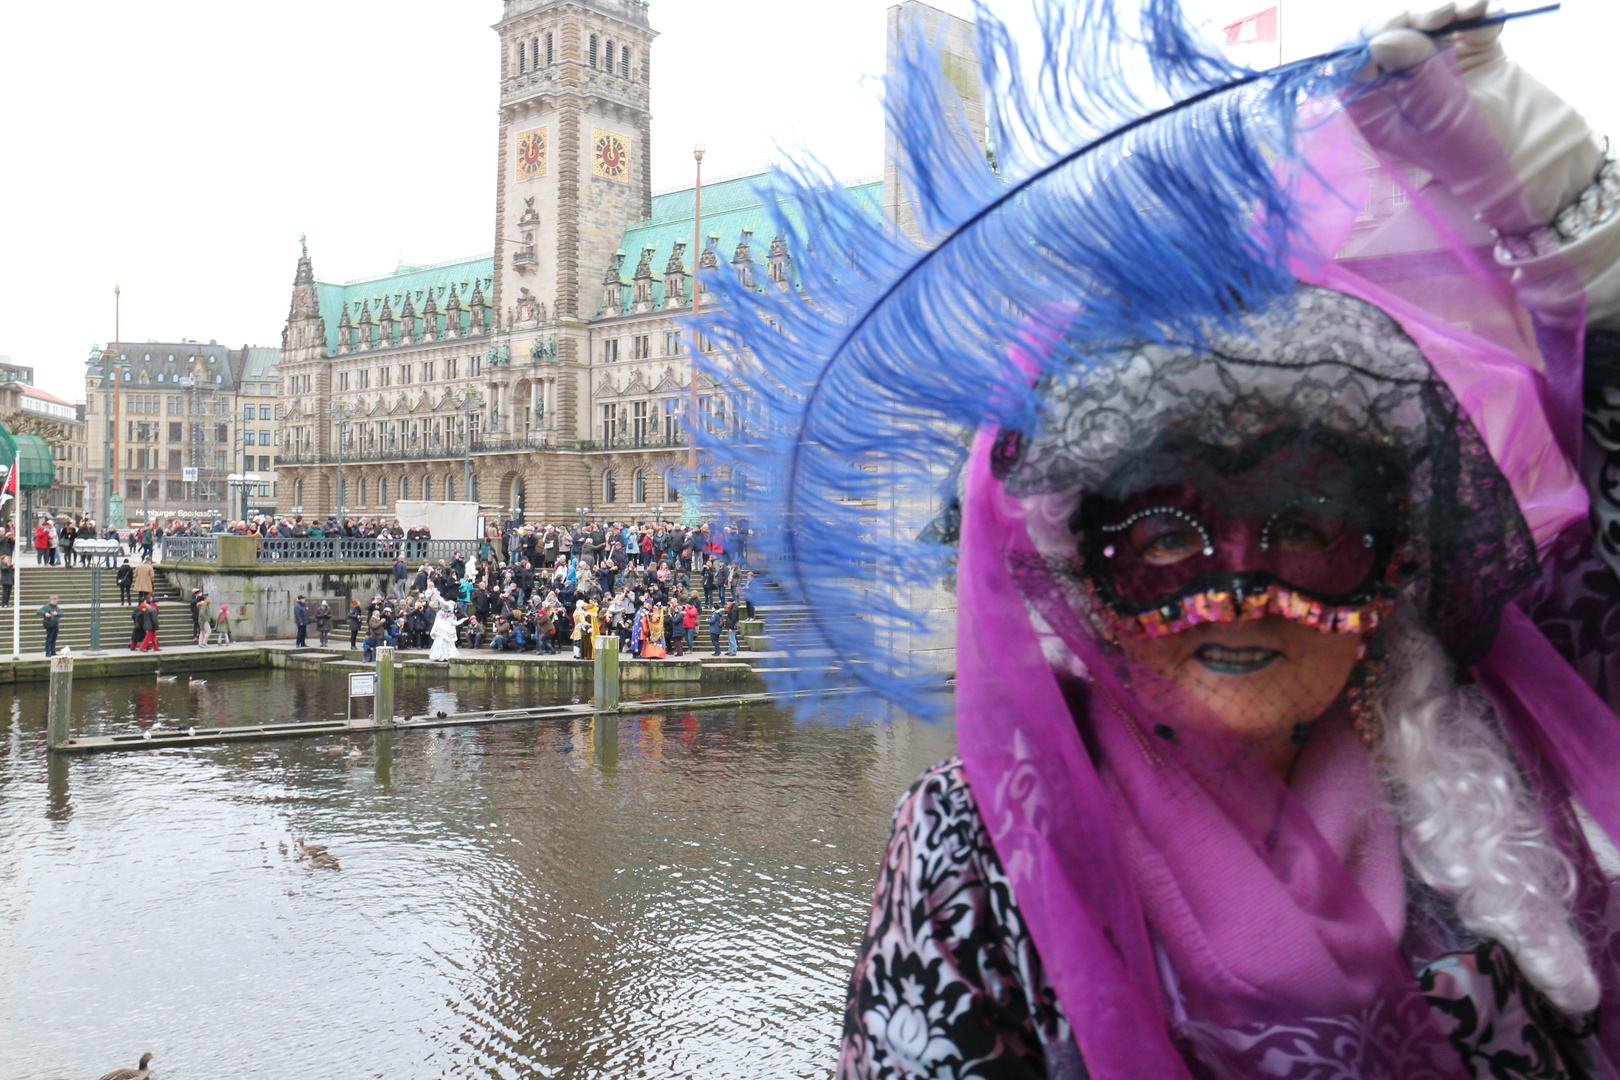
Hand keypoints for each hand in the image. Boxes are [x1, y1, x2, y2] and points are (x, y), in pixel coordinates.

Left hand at [1348, 1, 1603, 232]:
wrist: (1524, 155)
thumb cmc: (1468, 147)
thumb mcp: (1434, 111)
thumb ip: (1409, 72)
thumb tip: (1379, 39)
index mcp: (1376, 103)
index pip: (1352, 61)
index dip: (1368, 36)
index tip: (1393, 24)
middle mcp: (1398, 81)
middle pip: (1389, 33)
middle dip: (1411, 16)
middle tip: (1436, 16)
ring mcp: (1434, 64)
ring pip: (1425, 22)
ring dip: (1441, 9)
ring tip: (1463, 10)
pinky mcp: (1469, 51)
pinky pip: (1464, 21)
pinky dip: (1473, 11)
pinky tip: (1483, 12)